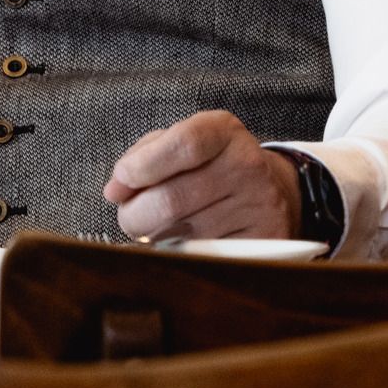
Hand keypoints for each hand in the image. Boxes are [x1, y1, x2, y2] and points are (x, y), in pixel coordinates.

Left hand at [102, 110, 300, 242]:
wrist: (271, 189)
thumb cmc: (211, 166)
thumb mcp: (183, 144)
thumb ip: (143, 157)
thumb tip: (116, 190)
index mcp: (224, 132)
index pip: (183, 145)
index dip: (143, 166)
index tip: (122, 179)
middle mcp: (247, 165)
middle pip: (172, 199)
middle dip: (135, 214)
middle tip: (131, 216)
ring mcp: (258, 205)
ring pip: (181, 233)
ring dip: (154, 236)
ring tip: (159, 227)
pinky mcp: (264, 241)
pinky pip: (203, 256)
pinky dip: (181, 253)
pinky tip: (182, 242)